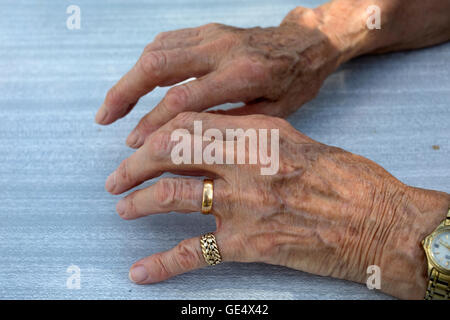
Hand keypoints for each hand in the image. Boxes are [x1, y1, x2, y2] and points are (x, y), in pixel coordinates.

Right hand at [95, 7, 341, 147]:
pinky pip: (167, 42)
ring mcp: (212, 35)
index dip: (153, 122)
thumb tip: (187, 140)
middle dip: (125, 92)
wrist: (306, 46)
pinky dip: (145, 64)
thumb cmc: (294, 82)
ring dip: (129, 77)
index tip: (136, 143)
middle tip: (104, 117)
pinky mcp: (207, 30)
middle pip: (158, 65)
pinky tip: (136, 82)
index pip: (183, 99)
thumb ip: (231, 123)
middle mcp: (222, 49)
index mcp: (242, 74)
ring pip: (156, 50)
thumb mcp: (273, 112)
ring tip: (113, 105)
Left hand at [104, 112, 448, 298]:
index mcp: (260, 132)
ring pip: (171, 195)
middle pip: (170, 152)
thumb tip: (218, 145)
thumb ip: (255, 142)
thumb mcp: (299, 144)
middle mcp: (246, 162)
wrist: (380, 221)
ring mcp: (244, 203)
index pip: (191, 122)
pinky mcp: (249, 244)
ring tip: (123, 208)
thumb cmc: (348, 180)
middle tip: (119, 175)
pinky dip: (163, 264)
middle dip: (135, 163)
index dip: (157, 131)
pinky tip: (142, 271)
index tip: (141, 142)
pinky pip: (194, 253)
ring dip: (139, 203)